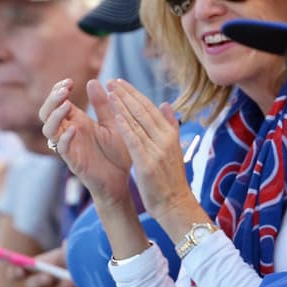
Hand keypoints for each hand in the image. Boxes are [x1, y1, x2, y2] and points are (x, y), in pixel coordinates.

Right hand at [6, 245, 85, 286]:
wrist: (99, 273)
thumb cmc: (84, 258)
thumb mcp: (76, 250)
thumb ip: (69, 249)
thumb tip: (66, 244)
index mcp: (42, 264)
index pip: (21, 270)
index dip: (16, 270)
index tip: (20, 269)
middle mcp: (46, 280)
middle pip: (32, 285)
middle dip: (37, 282)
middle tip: (48, 277)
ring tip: (72, 282)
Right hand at [39, 78, 131, 204]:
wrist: (122, 179)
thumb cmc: (117, 151)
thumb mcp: (113, 122)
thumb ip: (102, 104)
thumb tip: (92, 80)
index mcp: (77, 120)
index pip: (57, 102)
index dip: (58, 90)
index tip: (69, 81)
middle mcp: (69, 131)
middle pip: (46, 112)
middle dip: (52, 99)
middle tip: (64, 90)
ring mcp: (69, 146)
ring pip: (49, 129)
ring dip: (55, 115)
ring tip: (67, 105)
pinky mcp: (73, 161)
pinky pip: (61, 149)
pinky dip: (65, 138)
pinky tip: (74, 129)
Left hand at [105, 79, 202, 232]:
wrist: (176, 205)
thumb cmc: (172, 179)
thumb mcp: (174, 149)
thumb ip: (170, 126)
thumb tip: (166, 104)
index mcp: (170, 134)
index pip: (150, 108)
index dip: (135, 94)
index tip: (122, 83)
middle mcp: (165, 139)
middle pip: (143, 111)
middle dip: (127, 95)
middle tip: (112, 81)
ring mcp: (157, 150)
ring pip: (138, 122)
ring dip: (123, 105)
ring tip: (111, 91)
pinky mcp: (147, 163)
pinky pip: (134, 140)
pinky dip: (125, 126)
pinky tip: (116, 115)